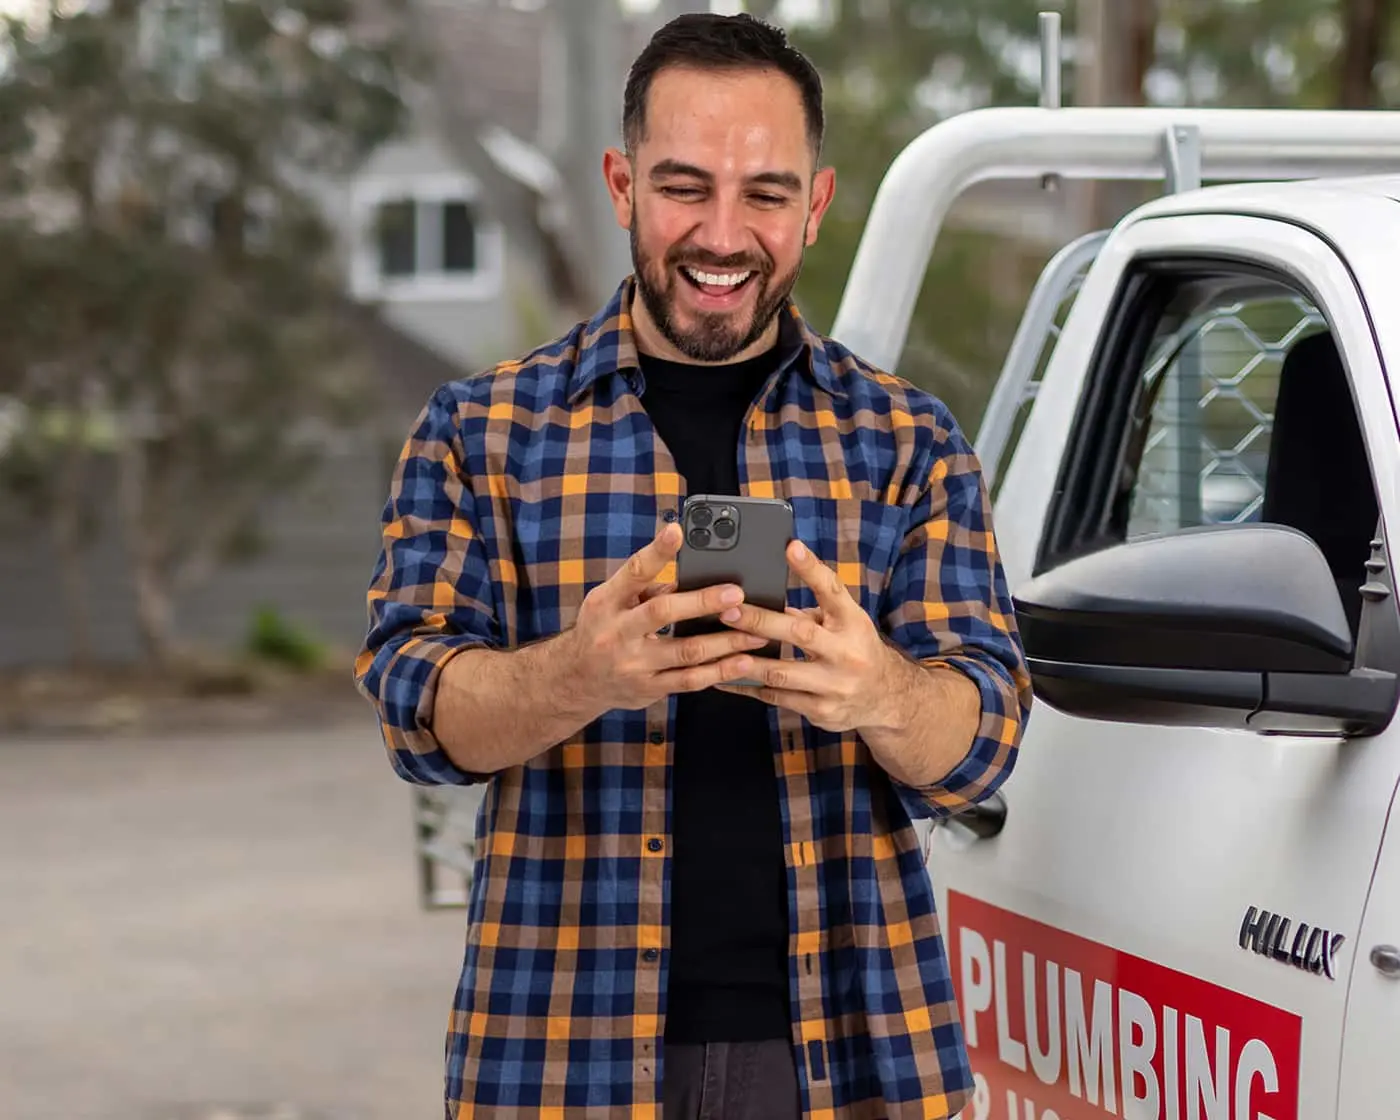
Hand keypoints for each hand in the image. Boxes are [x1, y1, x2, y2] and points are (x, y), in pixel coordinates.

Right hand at [557, 522, 771, 712]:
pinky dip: (720, 672)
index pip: (633, 571)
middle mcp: (616, 632)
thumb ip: (648, 587)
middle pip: (662, 612)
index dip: (656, 550)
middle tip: (736, 593)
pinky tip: (743, 662)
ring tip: (756, 633)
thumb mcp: (612, 602)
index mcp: (606, 602)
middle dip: (702, 602)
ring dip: (724, 642)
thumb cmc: (602, 629)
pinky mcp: (648, 689)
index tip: (678, 530)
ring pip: (685, 652)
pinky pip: (689, 681)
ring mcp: (633, 664)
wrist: (576, 680)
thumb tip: (693, 572)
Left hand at [714, 539, 910, 732]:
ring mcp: (834, 685)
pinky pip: (777, 698)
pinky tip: (726, 679)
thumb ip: (813, 611)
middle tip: (727, 611)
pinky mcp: (821, 711)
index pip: (832, 590)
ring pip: (782, 672)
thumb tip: (767, 597)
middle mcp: (846, 653)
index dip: (811, 568)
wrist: (885, 698)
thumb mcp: (846, 623)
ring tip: (718, 649)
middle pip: (800, 632)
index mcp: (852, 622)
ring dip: (747, 661)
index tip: (791, 548)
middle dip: (760, 621)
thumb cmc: (854, 649)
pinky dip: (749, 687)